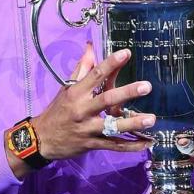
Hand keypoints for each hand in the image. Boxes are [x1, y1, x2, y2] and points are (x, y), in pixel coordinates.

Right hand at [31, 47, 155, 160]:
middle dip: (127, 93)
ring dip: (133, 123)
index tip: (126, 53)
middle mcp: (82, 110)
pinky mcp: (92, 144)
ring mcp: (87, 129)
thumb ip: (81, 68)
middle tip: (146, 86)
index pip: (95, 75)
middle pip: (106, 100)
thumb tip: (91, 47)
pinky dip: (131, 146)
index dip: (110, 63)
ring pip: (112, 126)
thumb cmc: (57, 110)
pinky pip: (114, 146)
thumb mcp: (66, 88)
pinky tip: (147, 142)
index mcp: (76, 93)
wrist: (42, 139)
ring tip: (151, 119)